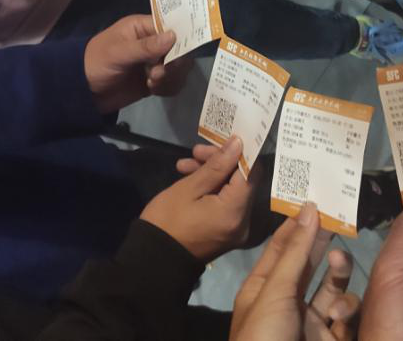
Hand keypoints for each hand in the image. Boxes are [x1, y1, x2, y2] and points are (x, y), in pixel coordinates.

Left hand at [83, 15, 185, 113]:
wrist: (82, 92)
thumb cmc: (96, 63)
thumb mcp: (118, 53)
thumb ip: (146, 47)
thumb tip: (173, 36)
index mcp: (142, 28)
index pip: (171, 27)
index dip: (179, 38)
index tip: (179, 53)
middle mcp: (152, 42)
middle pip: (180, 48)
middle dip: (174, 64)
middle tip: (157, 75)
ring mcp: (154, 63)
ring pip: (179, 67)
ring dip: (171, 78)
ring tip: (152, 84)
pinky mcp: (154, 80)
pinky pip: (172, 82)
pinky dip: (168, 88)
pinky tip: (153, 90)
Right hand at [140, 135, 257, 261]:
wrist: (152, 260)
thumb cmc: (167, 221)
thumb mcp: (189, 189)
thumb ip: (216, 166)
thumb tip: (238, 143)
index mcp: (235, 212)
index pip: (251, 173)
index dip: (238, 153)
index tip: (220, 141)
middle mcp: (243, 222)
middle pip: (242, 181)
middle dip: (221, 162)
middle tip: (195, 151)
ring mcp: (236, 229)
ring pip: (232, 191)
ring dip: (213, 174)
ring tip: (186, 164)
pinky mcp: (227, 232)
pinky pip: (226, 204)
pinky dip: (213, 190)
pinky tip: (190, 178)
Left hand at [231, 203, 359, 340]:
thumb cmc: (264, 336)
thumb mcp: (275, 292)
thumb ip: (295, 252)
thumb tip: (309, 208)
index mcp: (262, 289)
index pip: (281, 247)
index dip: (297, 224)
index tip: (315, 200)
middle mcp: (287, 302)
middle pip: (309, 264)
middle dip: (322, 242)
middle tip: (339, 219)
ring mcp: (310, 321)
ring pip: (333, 288)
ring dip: (339, 272)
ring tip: (340, 259)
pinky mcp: (332, 337)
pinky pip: (348, 315)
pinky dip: (348, 309)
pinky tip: (340, 313)